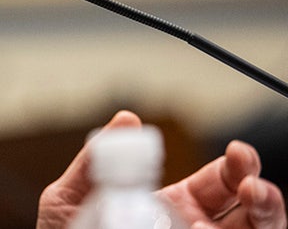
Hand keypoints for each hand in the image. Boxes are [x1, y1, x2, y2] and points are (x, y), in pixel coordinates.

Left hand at [39, 110, 285, 228]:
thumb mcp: (71, 197)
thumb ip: (96, 160)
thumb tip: (125, 120)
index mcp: (169, 204)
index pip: (220, 181)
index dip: (237, 165)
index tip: (238, 153)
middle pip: (249, 210)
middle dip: (261, 191)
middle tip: (251, 183)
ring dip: (266, 219)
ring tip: (255, 202)